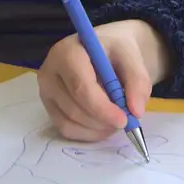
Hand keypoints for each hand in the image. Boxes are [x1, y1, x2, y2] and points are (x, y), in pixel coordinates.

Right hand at [38, 19, 169, 141]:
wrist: (102, 50)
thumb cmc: (113, 50)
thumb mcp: (131, 56)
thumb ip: (137, 81)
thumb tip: (136, 111)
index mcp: (67, 52)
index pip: (81, 87)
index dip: (102, 108)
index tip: (124, 120)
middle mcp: (49, 72)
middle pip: (74, 108)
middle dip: (102, 121)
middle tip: (125, 122)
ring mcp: (46, 91)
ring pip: (70, 122)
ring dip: (97, 128)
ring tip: (115, 119)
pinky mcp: (48, 107)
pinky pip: (66, 129)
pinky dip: (88, 133)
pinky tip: (103, 124)